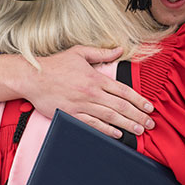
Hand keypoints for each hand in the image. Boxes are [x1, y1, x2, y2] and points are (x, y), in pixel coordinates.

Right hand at [0, 45, 154, 138]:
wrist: (33, 77)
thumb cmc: (56, 64)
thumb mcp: (80, 53)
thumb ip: (102, 53)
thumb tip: (119, 49)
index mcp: (96, 77)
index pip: (123, 90)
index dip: (139, 100)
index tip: (150, 107)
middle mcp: (91, 93)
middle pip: (121, 106)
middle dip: (138, 116)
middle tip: (151, 123)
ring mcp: (82, 105)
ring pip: (110, 117)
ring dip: (127, 125)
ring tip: (140, 130)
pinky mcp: (71, 115)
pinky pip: (93, 125)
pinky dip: (106, 130)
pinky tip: (117, 134)